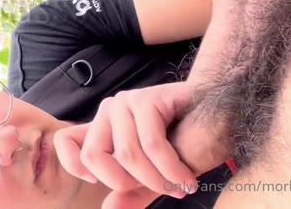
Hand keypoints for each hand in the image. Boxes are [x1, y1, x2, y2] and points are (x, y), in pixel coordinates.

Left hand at [54, 82, 200, 207]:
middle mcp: (110, 112)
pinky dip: (172, 170)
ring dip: (159, 180)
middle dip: (126, 183)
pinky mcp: (146, 99)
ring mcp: (126, 102)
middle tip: (158, 189)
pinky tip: (187, 179)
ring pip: (127, 156)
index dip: (74, 166)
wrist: (225, 117)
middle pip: (94, 156)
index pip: (66, 142)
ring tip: (181, 186)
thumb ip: (133, 192)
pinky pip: (151, 146)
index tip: (98, 181)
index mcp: (105, 129)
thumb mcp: (156, 176)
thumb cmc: (190, 143)